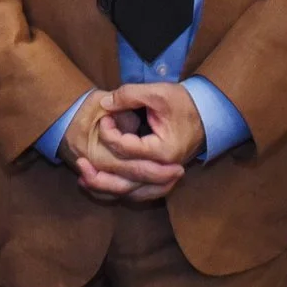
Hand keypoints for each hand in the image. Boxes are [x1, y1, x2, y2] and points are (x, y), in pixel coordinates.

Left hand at [70, 83, 202, 203]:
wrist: (208, 113)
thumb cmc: (183, 102)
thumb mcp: (157, 92)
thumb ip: (129, 95)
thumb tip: (105, 103)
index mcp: (163, 150)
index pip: (127, 149)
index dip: (109, 134)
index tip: (103, 118)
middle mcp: (164, 169)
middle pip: (127, 180)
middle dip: (99, 174)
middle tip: (79, 162)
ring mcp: (165, 177)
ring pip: (132, 193)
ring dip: (106, 189)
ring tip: (83, 180)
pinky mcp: (163, 178)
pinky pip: (139, 193)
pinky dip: (121, 192)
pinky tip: (102, 185)